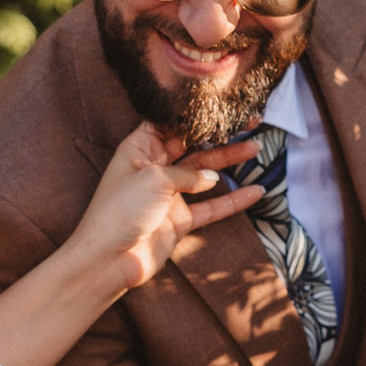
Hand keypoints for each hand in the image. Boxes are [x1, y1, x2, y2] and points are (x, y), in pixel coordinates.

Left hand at [65, 124, 261, 289]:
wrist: (109, 260)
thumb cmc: (120, 212)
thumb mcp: (155, 178)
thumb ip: (187, 173)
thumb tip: (212, 177)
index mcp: (139, 150)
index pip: (169, 125)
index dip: (194, 115)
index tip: (220, 105)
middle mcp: (154, 169)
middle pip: (193, 146)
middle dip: (220, 136)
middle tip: (249, 123)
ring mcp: (168, 195)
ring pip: (206, 174)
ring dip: (230, 161)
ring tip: (256, 149)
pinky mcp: (180, 220)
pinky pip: (212, 206)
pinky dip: (233, 200)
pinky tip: (256, 192)